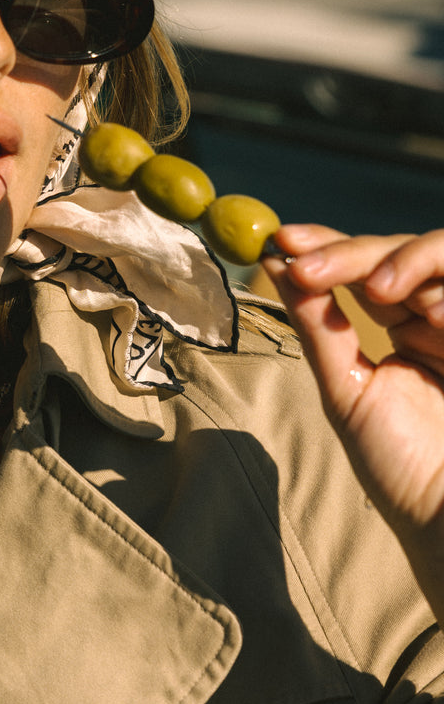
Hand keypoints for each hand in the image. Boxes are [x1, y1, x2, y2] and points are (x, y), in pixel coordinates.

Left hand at [264, 226, 443, 601]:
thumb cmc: (400, 464)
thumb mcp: (347, 389)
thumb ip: (319, 328)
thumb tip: (276, 267)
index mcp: (399, 323)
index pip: (361, 265)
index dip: (323, 245)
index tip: (280, 240)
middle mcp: (434, 313)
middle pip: (394, 252)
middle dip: (349, 253)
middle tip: (309, 266)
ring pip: (436, 256)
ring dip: (404, 265)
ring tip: (381, 294)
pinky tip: (431, 318)